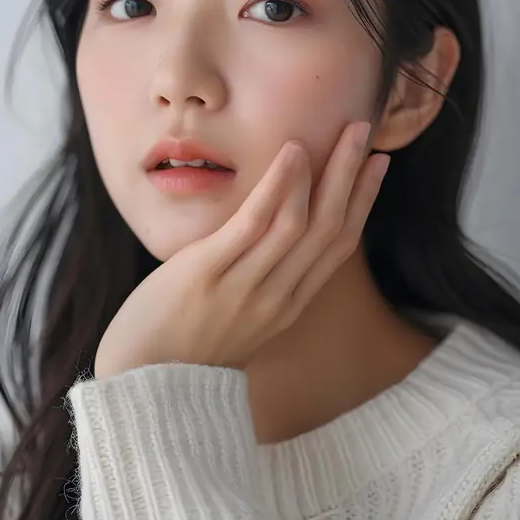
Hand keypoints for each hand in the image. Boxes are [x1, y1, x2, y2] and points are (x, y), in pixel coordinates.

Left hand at [94, 122, 389, 377]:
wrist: (142, 389)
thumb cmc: (185, 348)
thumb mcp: (239, 319)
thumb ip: (260, 283)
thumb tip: (267, 242)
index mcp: (287, 305)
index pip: (338, 246)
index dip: (362, 202)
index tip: (376, 165)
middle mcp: (277, 296)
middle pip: (329, 227)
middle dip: (352, 176)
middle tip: (365, 130)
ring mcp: (246, 286)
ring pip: (301, 222)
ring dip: (327, 172)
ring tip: (340, 131)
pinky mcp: (208, 273)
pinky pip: (254, 224)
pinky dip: (279, 187)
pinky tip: (292, 154)